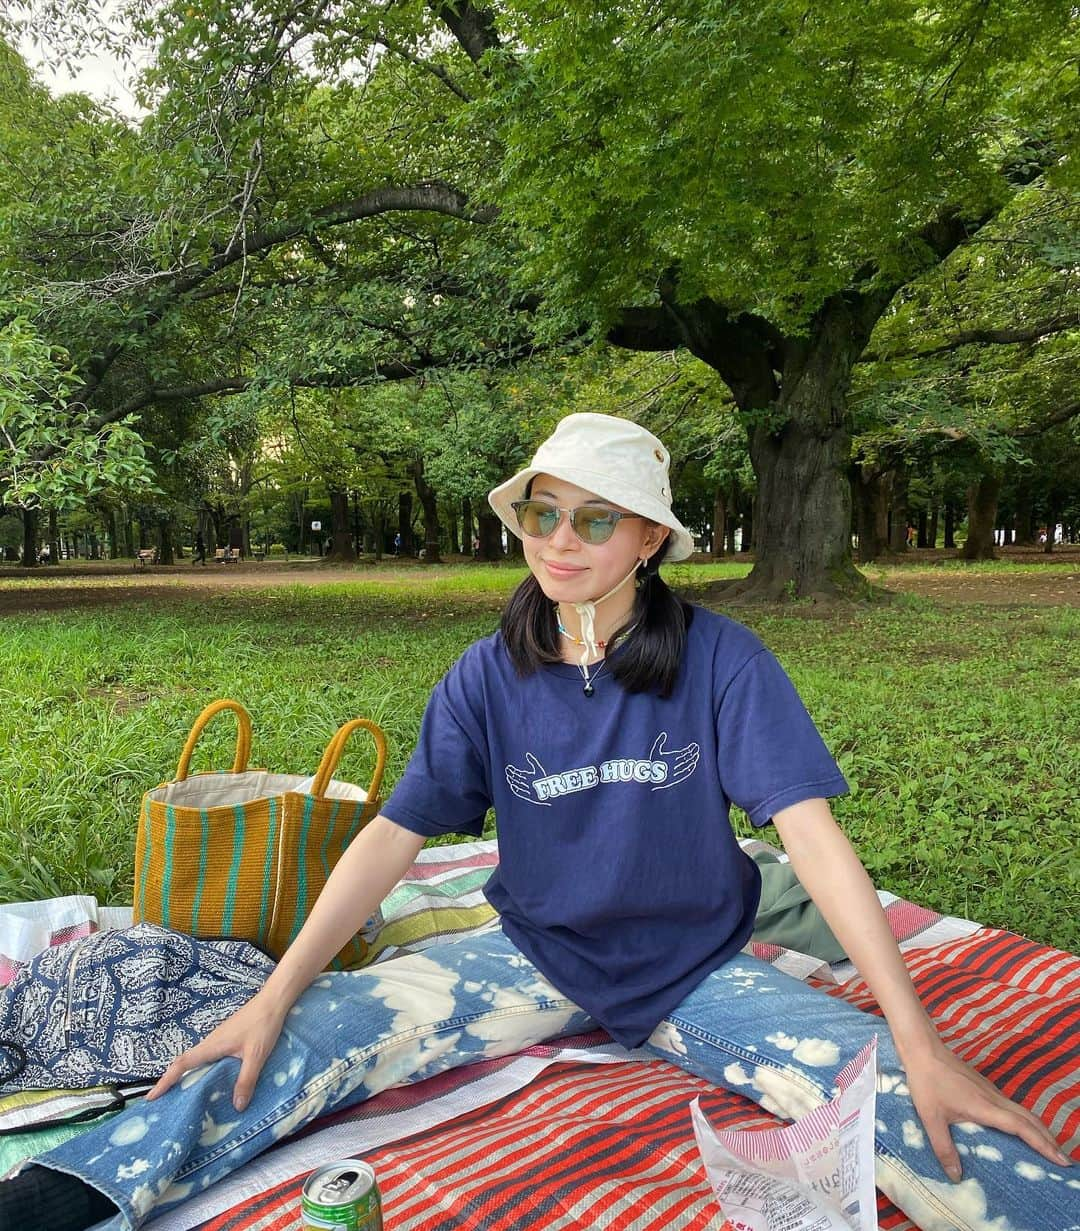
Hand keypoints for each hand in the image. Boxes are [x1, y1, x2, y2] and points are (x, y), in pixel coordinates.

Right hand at [146, 991, 286, 1111]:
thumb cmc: (263, 1025)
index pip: (182, 1064)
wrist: (273, 1001)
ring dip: (187, 1076)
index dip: (165, 1081)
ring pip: (197, 1060)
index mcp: (212, 1046)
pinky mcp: (227, 1038)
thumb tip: (236, 1107)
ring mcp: (218, 1039)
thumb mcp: (256, 1055)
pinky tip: (211, 1081)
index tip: (151, 1097)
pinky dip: (203, 1070)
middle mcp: (211, 1042)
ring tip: (182, 1097)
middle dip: (171, 1082)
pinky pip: (209, 1057)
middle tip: (162, 1103)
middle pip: (185, 1063)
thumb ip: (246, 1080)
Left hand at [903, 1041, 1072, 1180]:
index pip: (1022, 1127)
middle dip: (1049, 1139)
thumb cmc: (927, 1082)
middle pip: (1030, 1119)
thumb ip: (943, 1147)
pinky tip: (1021, 1130)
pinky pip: (1012, 1106)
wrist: (923, 1049)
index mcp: (985, 1107)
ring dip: (1039, 1129)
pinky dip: (1026, 1120)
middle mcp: (994, 1098)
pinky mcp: (985, 1087)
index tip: (1059, 1159)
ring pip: (1023, 1111)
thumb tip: (956, 1176)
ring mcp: (991, 1091)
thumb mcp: (931, 1117)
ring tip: (1049, 1148)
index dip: (1042, 1144)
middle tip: (1062, 1160)